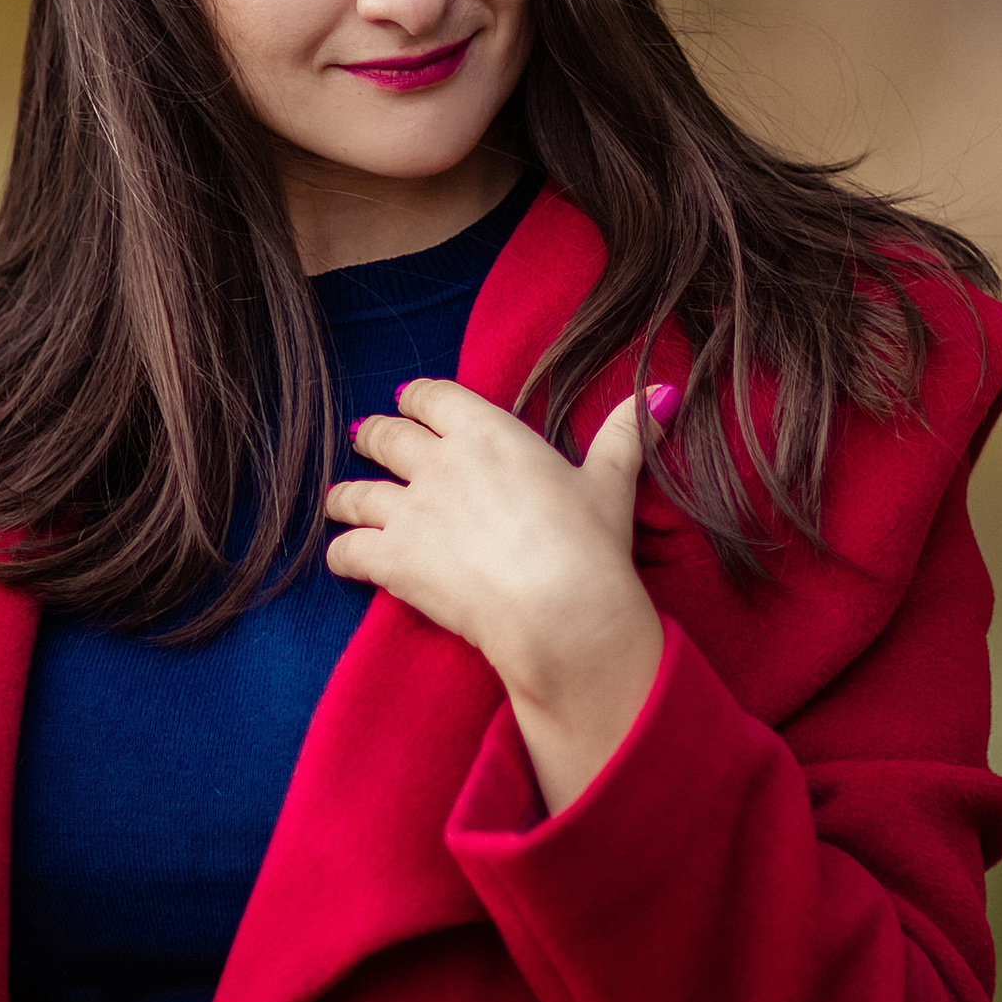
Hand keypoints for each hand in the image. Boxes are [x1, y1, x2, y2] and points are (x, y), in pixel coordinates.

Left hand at [327, 378, 671, 813]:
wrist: (559, 609)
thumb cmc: (588, 543)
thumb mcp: (611, 481)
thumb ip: (626, 432)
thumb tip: (662, 392)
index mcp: (487, 432)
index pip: (433, 397)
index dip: (416, 398)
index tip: (407, 402)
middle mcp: (439, 462)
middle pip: (386, 437)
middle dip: (374, 437)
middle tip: (365, 439)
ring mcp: (411, 510)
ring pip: (356, 492)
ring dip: (345, 496)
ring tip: (339, 501)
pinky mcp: (392, 559)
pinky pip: (347, 549)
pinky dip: (340, 553)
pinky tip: (342, 558)